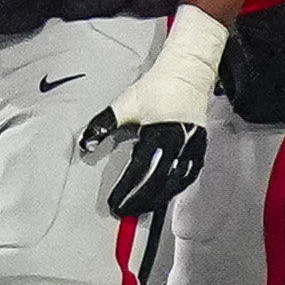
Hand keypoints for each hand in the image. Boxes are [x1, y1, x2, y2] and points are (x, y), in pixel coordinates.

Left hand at [78, 8, 225, 217]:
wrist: (187, 73)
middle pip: (160, 182)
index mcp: (161, 132)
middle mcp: (180, 143)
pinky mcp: (199, 149)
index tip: (114, 202)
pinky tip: (162, 197)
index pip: (142, 169)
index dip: (127, 188)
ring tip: (140, 209)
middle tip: (124, 211)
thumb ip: (104, 123)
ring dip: (157, 199)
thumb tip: (85, 143)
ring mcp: (193, 148)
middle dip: (141, 199)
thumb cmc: (156, 86)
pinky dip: (174, 189)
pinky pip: (187, 176)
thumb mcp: (126, 103)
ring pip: (176, 182)